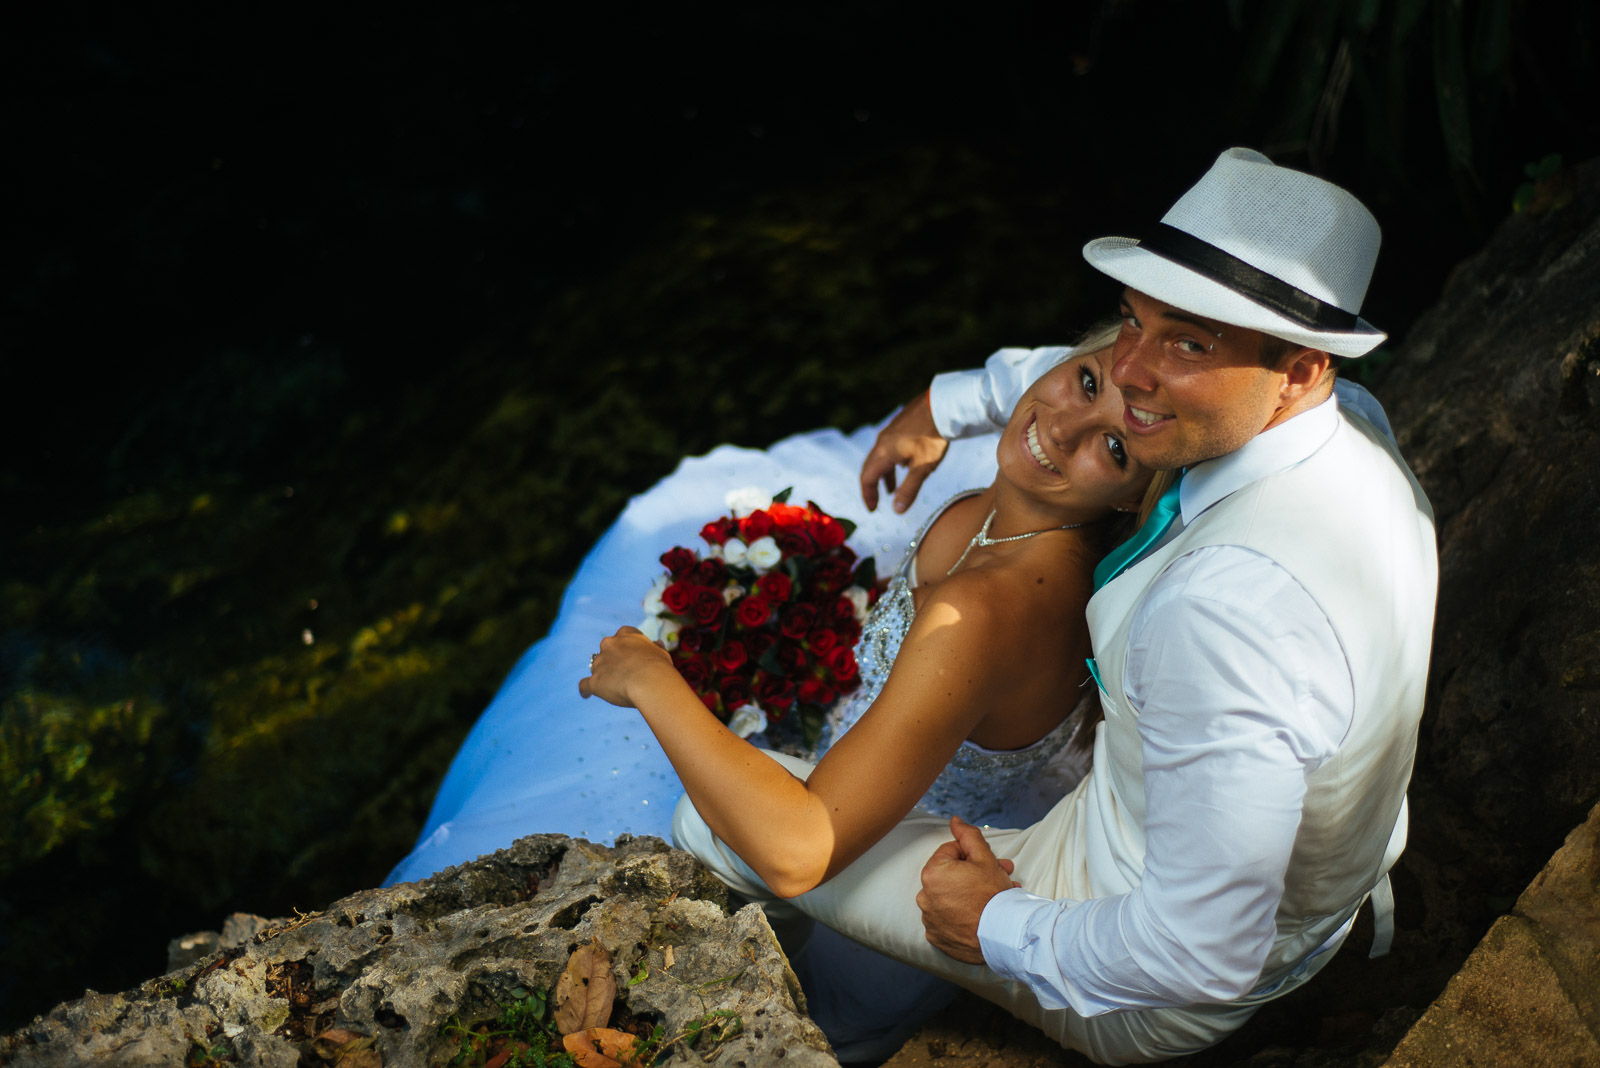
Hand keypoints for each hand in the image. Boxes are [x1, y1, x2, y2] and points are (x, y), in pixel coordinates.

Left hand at [578, 627, 673, 707]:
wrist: (650, 682)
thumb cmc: (659, 667)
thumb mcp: (661, 653)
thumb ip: (655, 648)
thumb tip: (657, 644)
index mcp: (626, 635)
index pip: (623, 634)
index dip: (627, 645)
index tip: (633, 654)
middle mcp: (609, 645)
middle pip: (607, 649)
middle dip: (612, 658)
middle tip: (624, 671)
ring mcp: (600, 663)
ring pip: (597, 667)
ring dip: (603, 674)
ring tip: (613, 687)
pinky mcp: (594, 681)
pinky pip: (584, 685)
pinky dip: (585, 690)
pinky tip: (586, 695)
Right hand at [859, 390, 948, 512]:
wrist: (943, 406)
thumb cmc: (932, 438)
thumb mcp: (922, 468)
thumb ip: (909, 490)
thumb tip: (897, 511)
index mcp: (883, 453)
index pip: (867, 478)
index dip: (868, 496)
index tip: (873, 510)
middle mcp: (882, 442)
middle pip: (869, 468)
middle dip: (872, 487)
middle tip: (877, 502)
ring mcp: (890, 433)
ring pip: (880, 458)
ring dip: (883, 475)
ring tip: (891, 489)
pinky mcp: (899, 427)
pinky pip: (888, 449)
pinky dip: (891, 463)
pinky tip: (903, 465)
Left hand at [917, 816, 1018, 964]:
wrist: (1002, 935)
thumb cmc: (993, 896)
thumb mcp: (984, 858)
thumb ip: (968, 835)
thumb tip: (955, 821)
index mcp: (932, 873)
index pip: (950, 851)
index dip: (971, 856)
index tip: (986, 865)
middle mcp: (924, 896)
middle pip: (950, 875)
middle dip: (971, 874)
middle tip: (995, 878)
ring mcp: (929, 918)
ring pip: (948, 897)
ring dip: (965, 895)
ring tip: (989, 899)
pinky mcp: (936, 936)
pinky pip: (946, 919)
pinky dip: (959, 916)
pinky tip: (978, 915)